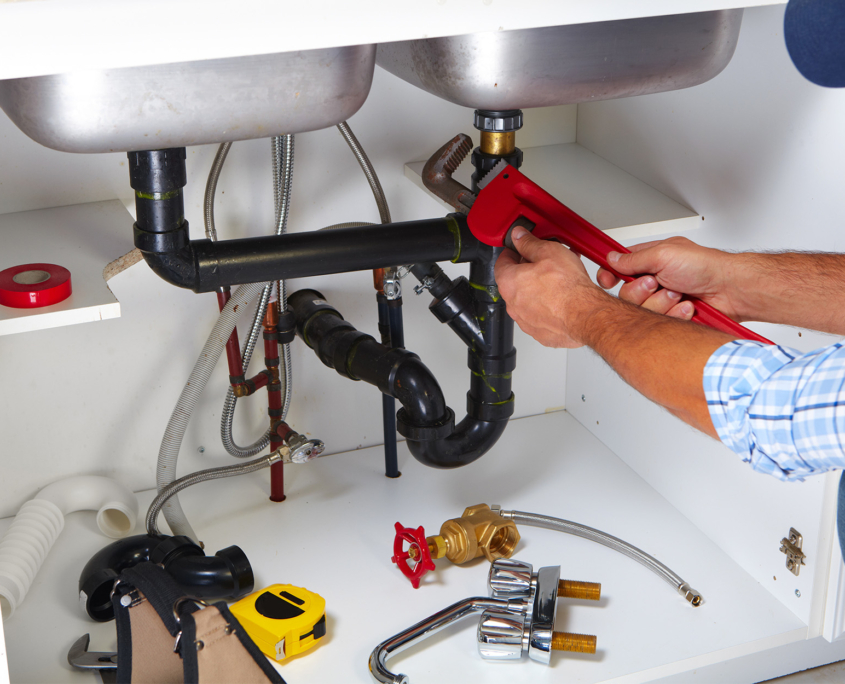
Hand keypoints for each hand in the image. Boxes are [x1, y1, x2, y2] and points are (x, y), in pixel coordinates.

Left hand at [495, 227, 607, 347]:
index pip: (501, 262)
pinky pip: (539, 315)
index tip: (521, 248)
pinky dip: (547, 307)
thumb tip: (519, 236)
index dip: (513, 252)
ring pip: (528, 300)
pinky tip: (561, 298)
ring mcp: (525, 320)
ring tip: (558, 279)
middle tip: (545, 262)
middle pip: (515, 281)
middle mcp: (513, 304)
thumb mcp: (548, 252)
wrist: (585, 314)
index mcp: (509, 283)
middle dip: (529, 270)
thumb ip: (529, 243)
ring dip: (538, 289)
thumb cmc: (567, 287)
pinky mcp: (540, 332)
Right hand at [596, 236, 739, 320]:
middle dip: (642, 291)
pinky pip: (659, 322)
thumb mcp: (664, 254)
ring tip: (678, 295)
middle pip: (626, 293)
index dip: (610, 275)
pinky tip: (686, 307)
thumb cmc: (705, 267)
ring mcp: (663, 299)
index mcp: (651, 260)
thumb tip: (612, 258)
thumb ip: (634, 258)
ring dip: (661, 303)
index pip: (619, 267)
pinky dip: (674, 314)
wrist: (730, 291)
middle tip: (658, 284)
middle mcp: (655, 280)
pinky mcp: (671, 316)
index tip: (608, 281)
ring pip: (642, 310)